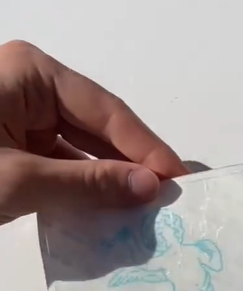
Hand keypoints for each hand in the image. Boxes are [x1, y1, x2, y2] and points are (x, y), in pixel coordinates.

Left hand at [0, 40, 186, 223]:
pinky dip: (85, 193)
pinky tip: (110, 214)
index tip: (179, 182)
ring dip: (112, 183)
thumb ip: (85, 183)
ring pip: (82, 152)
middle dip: (134, 166)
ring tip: (147, 212)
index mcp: (34, 75)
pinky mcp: (16, 153)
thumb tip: (148, 187)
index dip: (147, 150)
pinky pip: (62, 170)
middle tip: (171, 200)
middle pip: (98, 130)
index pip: (107, 112)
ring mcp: (22, 122)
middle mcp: (32, 91)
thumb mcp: (19, 178)